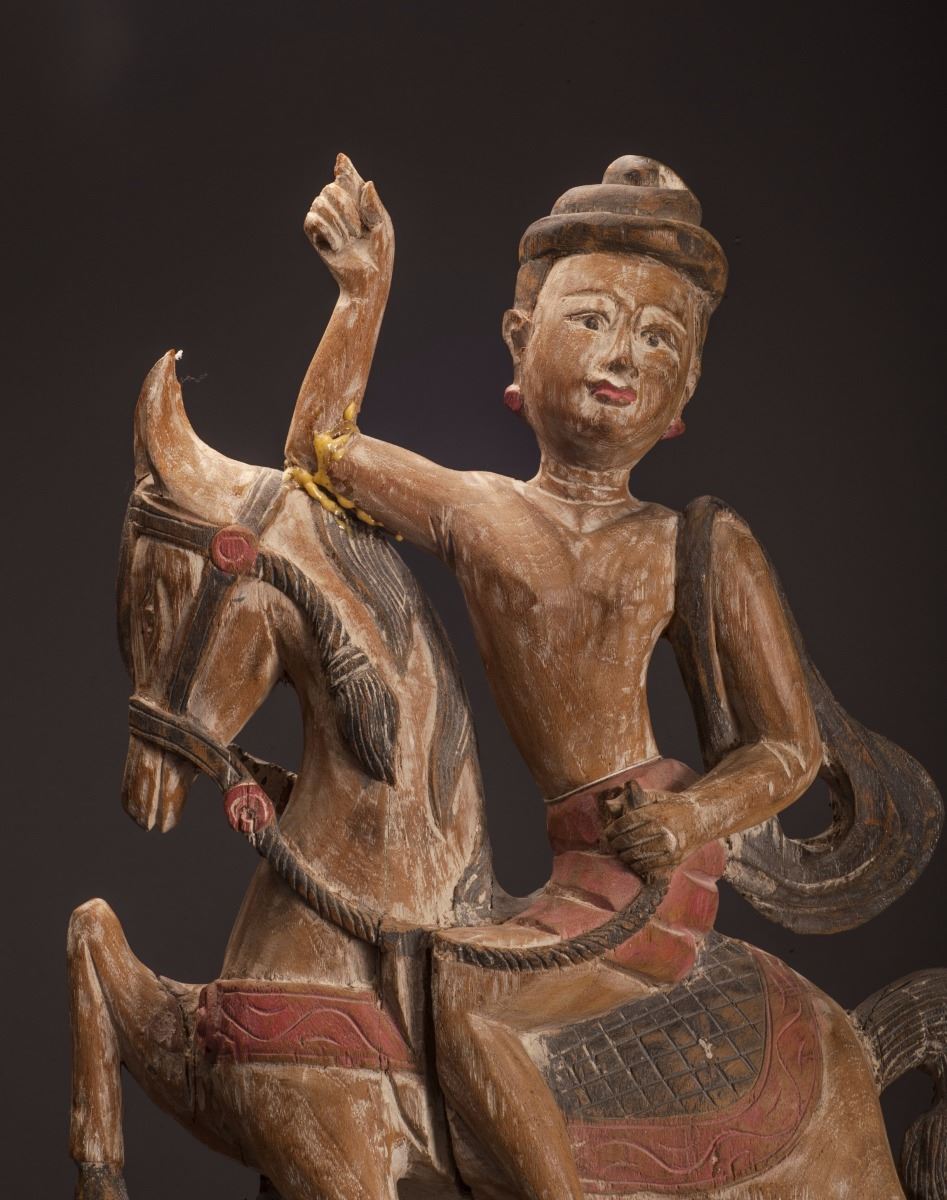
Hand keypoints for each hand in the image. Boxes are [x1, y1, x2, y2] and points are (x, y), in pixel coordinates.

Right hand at [304, 153, 393, 297]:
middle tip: (358, 231)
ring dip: (338, 224)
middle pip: (331, 188)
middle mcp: (339, 206)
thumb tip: (367, 183)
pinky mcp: (315, 234)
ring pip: (320, 202)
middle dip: (346, 209)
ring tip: (348, 242)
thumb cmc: (378, 254)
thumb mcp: (382, 227)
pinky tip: (336, 246)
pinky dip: (327, 232)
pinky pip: (312, 220)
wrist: (368, 280)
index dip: (344, 168)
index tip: (342, 160)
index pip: (347, 177)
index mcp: (358, 201)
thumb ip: (374, 205)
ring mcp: (325, 219)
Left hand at [604, 780, 701, 877]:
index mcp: (656, 812)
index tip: (607, 833)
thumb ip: (634, 800)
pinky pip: (649, 866)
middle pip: (630, 840)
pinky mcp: (674, 859)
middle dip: (616, 844)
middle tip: (611, 845)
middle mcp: (663, 829)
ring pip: (637, 855)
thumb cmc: (674, 806)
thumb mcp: (656, 797)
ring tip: (620, 854)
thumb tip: (609, 805)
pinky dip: (637, 866)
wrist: (701, 818)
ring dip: (624, 856)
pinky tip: (633, 862)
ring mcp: (669, 846)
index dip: (613, 830)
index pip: (627, 823)